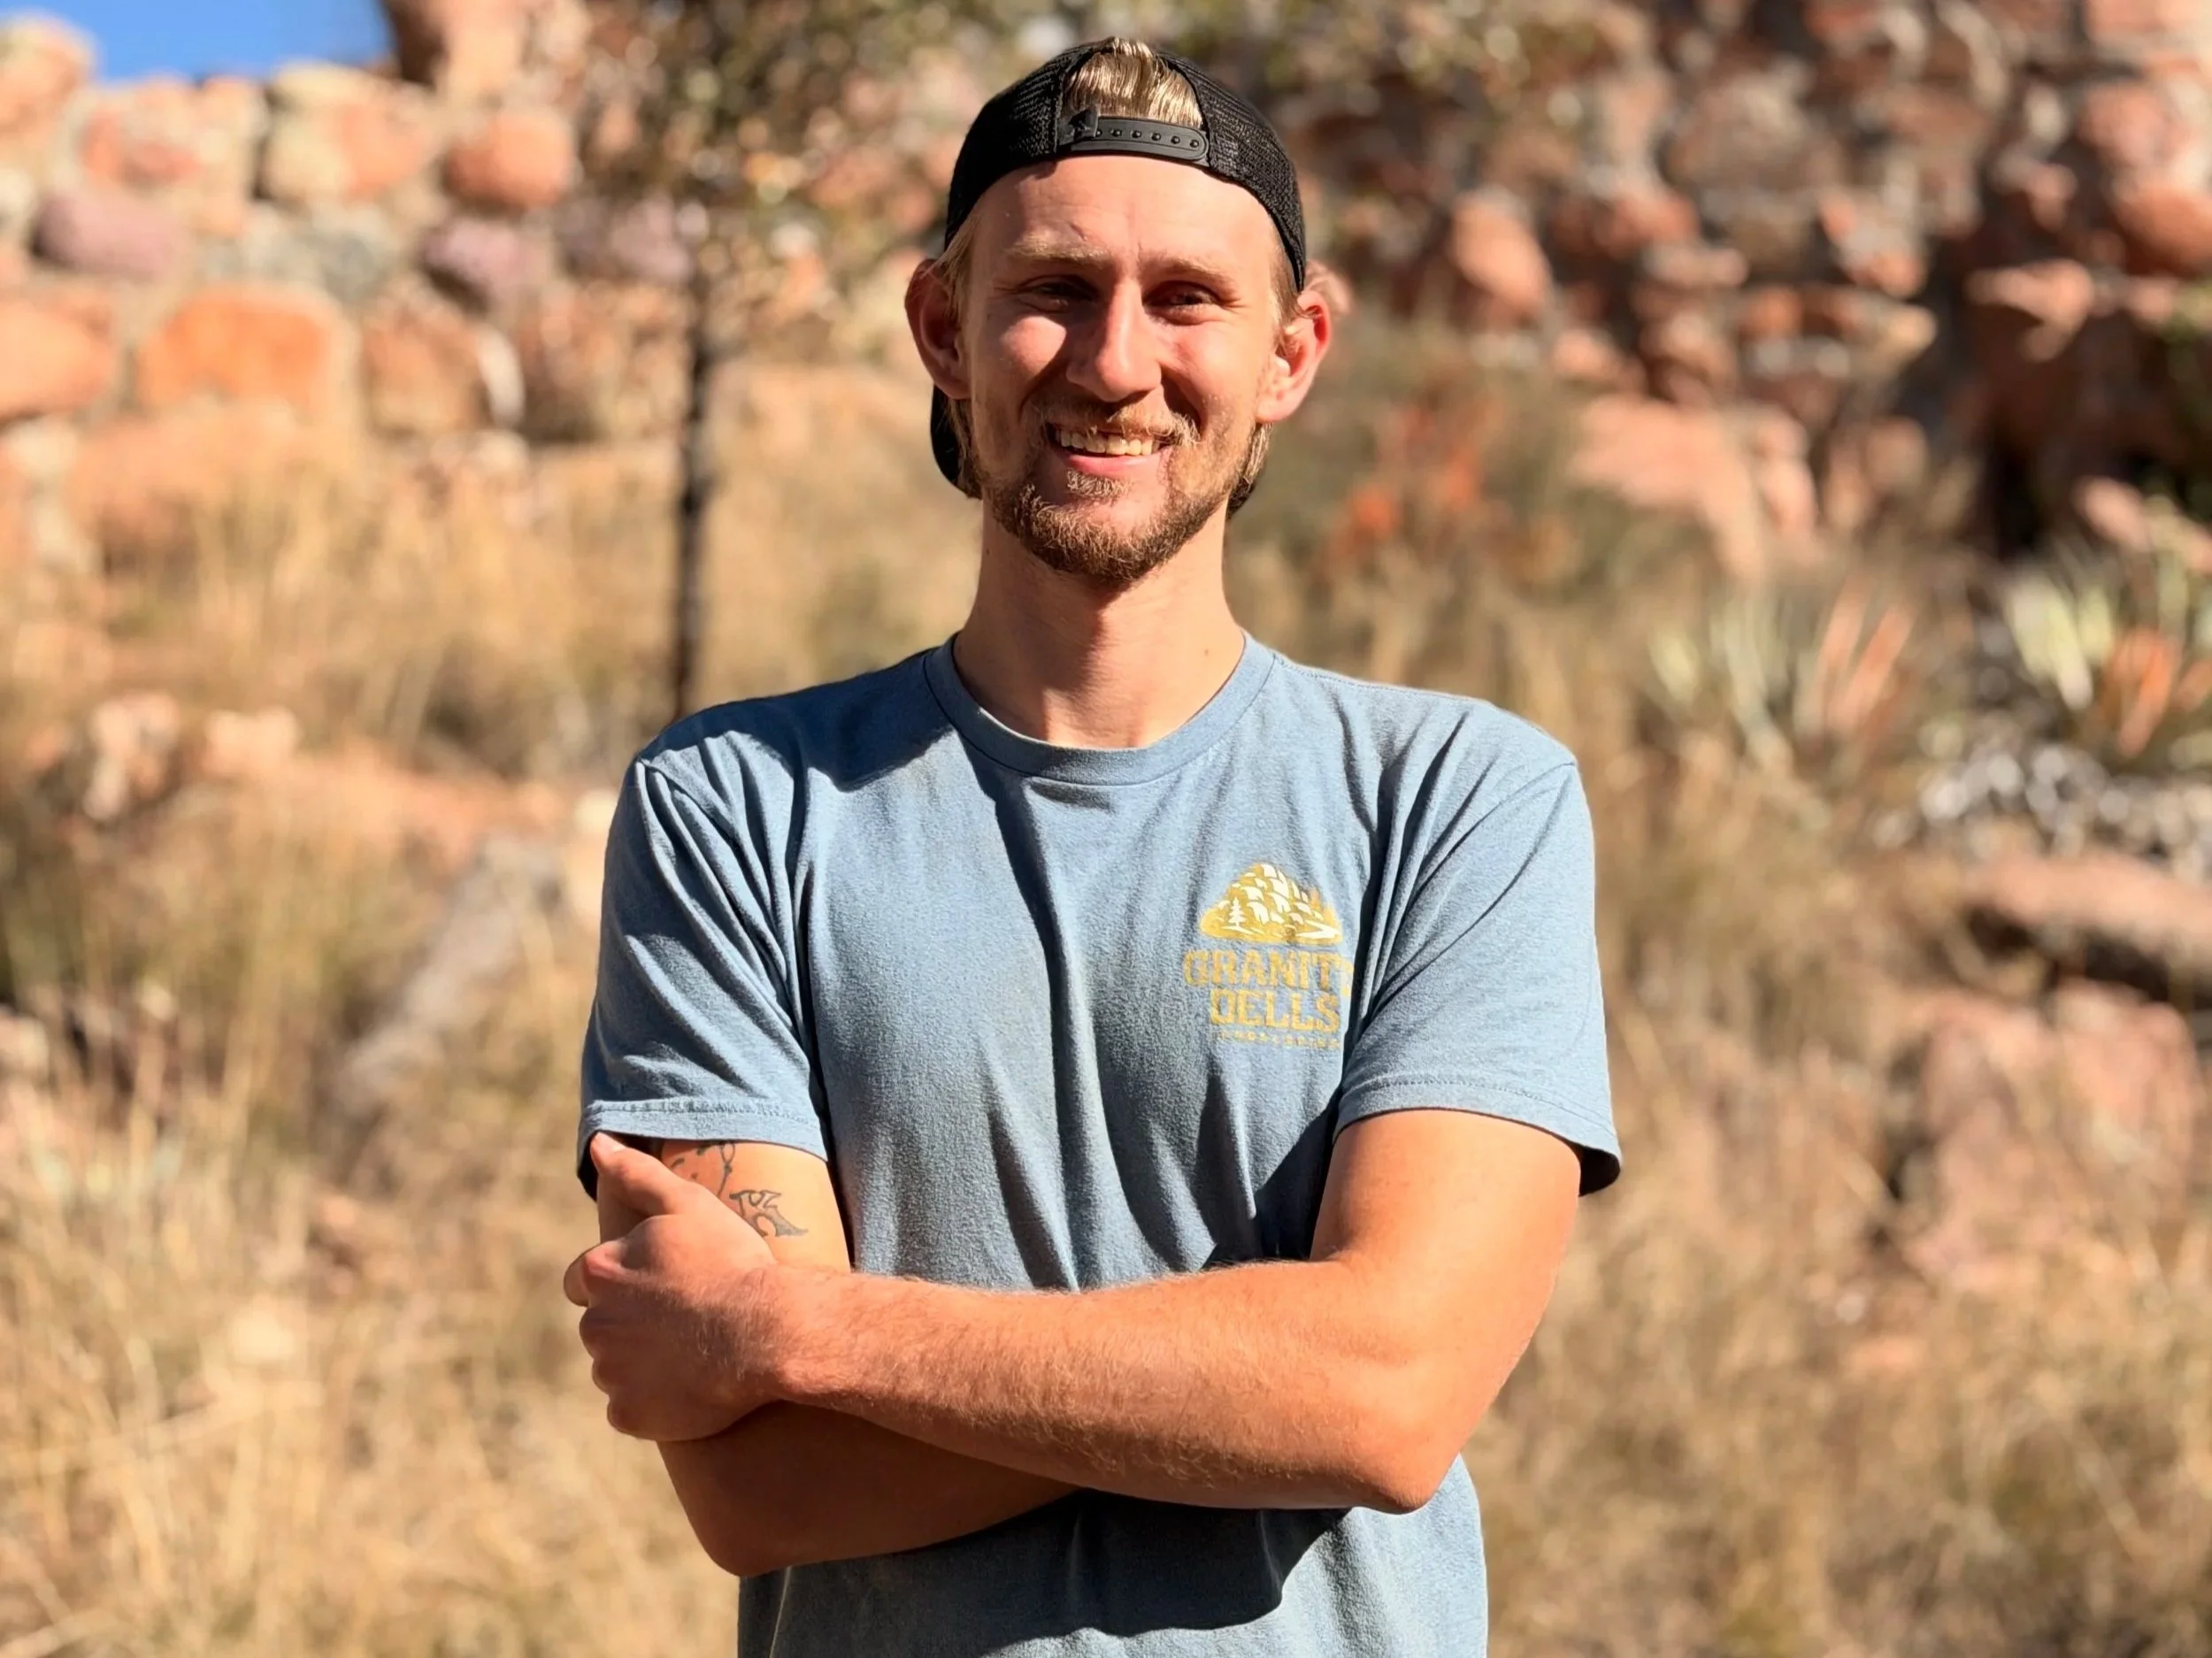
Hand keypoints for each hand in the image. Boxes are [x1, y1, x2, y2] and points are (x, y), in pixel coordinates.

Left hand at [564, 1134, 779, 1441]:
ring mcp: (610, 1374)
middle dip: (630, 1323)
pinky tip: (691, 1388)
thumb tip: (597, 1143)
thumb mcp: (688, 1203)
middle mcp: (594, 1324)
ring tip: (692, 1354)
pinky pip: (632, 1410)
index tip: (656, 1286)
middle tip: (681, 1320)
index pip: (580, 1279)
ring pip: (616, 1369)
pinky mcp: (630, 1415)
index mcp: (599, 1271)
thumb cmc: (731, 1261)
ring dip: (642, 1363)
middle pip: (601, 1325)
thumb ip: (638, 1173)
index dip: (617, 1281)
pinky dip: (654, 1402)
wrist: (767, 1332)